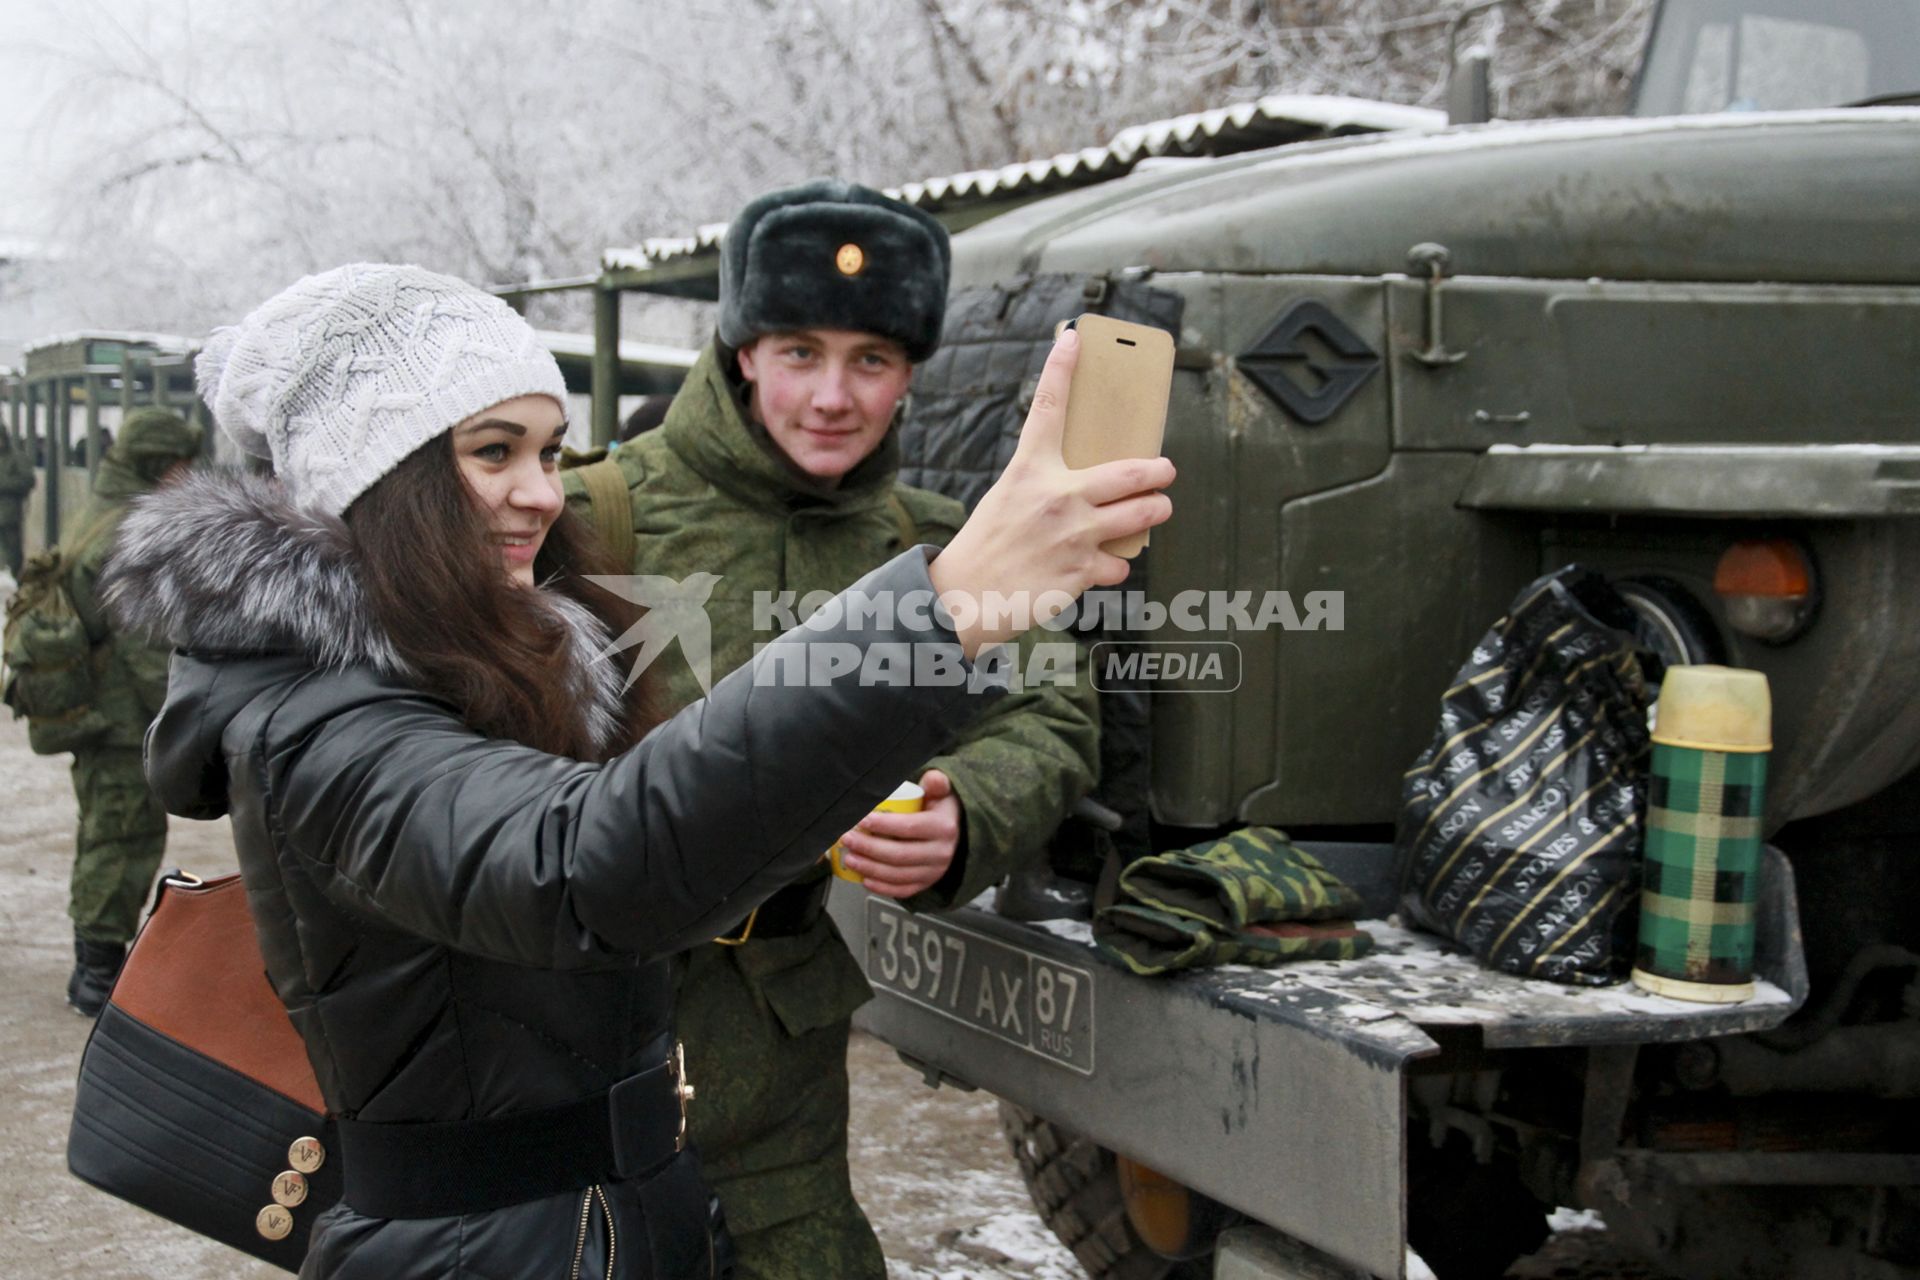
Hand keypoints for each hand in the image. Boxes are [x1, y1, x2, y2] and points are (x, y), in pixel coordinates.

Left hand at [835, 770, 961, 898]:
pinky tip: (864, 880)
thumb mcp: (941, 793)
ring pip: (898, 875)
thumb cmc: (939, 810)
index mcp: (943, 828)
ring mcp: (934, 872)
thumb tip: (933, 778)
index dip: (884, 826)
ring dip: (870, 868)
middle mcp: (941, 853)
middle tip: (848, 839)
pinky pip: (903, 890)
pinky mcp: (926, 884)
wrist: (956, 834)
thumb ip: (937, 782)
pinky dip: (882, 888)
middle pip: (900, 854)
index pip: (910, 828)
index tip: (862, 820)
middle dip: (870, 848)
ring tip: (850, 858)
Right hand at [929, 327, 1174, 655]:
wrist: (964, 596)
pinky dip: (1116, 564)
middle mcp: (1056, 497)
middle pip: (1131, 473)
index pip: (1048, 408)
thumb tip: (1092, 484)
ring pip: (1141, 516)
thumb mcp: (1010, 497)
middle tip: (1166, 471)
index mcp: (1030, 470)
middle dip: (1159, 472)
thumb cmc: (988, 545)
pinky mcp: (1081, 571)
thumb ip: (1047, 485)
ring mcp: (1073, 536)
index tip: (1074, 338)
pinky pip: (1120, 563)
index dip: (1062, 369)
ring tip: (1157, 509)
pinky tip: (1102, 565)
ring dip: (1156, 512)